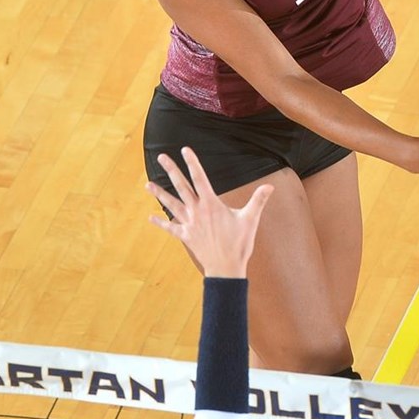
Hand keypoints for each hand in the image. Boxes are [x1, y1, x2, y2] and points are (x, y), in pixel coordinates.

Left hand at [146, 148, 270, 278]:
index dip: (193, 163)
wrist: (226, 268)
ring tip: (148, 185)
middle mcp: (197, 211)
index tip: (185, 150)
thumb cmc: (239, 244)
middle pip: (181, 187)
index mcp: (211, 204)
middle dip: (172, 170)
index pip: (200, 178)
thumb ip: (258, 200)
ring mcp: (189, 224)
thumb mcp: (250, 219)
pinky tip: (151, 218)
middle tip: (161, 157)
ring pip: (172, 205)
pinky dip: (161, 223)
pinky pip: (171, 228)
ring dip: (160, 194)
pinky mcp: (186, 236)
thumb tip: (270, 186)